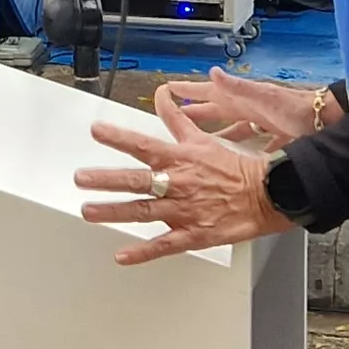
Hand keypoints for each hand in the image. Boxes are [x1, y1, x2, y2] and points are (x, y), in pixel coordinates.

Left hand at [77, 81, 301, 265]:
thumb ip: (176, 117)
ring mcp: (185, 211)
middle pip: (138, 181)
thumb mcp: (201, 138)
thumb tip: (162, 93)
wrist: (267, 195)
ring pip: (144, 212)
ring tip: (89, 211)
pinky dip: (143, 252)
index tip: (96, 131)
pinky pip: (165, 245)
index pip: (145, 145)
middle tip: (81, 178)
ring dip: (114, 212)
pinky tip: (122, 255)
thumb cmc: (233, 168)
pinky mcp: (194, 234)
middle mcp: (179, 184)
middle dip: (107, 179)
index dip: (120, 137)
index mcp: (180, 160)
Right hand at [162, 69, 336, 150]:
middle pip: (219, 109)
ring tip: (200, 138)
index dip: (190, 92)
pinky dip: (244, 148)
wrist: (330, 122)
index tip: (168, 89)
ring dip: (217, 132)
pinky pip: (255, 142)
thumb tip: (212, 72)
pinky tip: (239, 157)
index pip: (210, 92)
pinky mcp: (278, 137)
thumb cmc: (298, 109)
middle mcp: (253, 109)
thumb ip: (238, 87)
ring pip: (234, 127)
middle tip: (175, 113)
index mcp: (246, 99)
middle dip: (197, 111)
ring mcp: (265, 123)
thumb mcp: (264, 98)